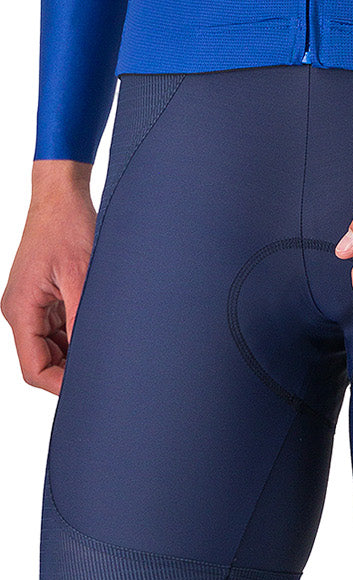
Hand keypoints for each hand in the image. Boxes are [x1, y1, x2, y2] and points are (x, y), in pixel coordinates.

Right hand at [1, 168, 95, 394]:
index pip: (34, 368)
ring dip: (74, 350)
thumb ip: (81, 317)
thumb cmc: (68, 224)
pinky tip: (97, 327)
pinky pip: (55, 327)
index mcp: (21, 309)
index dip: (60, 385)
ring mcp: (31, 303)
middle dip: (69, 369)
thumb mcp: (81, 273)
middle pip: (41, 361)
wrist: (61, 193)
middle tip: (104, 368)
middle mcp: (20, 310)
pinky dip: (75, 333)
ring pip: (50, 346)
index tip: (90, 386)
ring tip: (105, 346)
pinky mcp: (42, 295)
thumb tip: (92, 357)